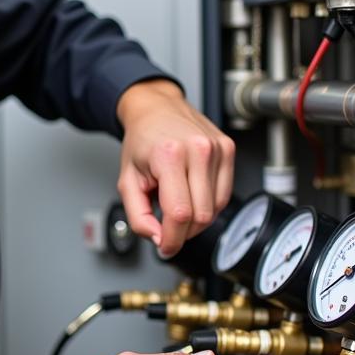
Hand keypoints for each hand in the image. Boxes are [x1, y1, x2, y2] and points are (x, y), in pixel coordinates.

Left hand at [115, 79, 235, 256]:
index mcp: (169, 155)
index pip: (179, 213)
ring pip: (216, 209)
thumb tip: (160, 239)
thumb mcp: (127, 180)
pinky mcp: (228, 149)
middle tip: (168, 228)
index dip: (172, 239)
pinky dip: (209, 204)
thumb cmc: (142, 140)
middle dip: (183, 232)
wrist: (156, 108)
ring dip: (196, 219)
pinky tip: (192, 195)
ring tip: (177, 205)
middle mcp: (197, 149)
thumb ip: (138, 217)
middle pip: (201, 215)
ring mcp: (217, 148)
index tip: (165, 246)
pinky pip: (224, 194)